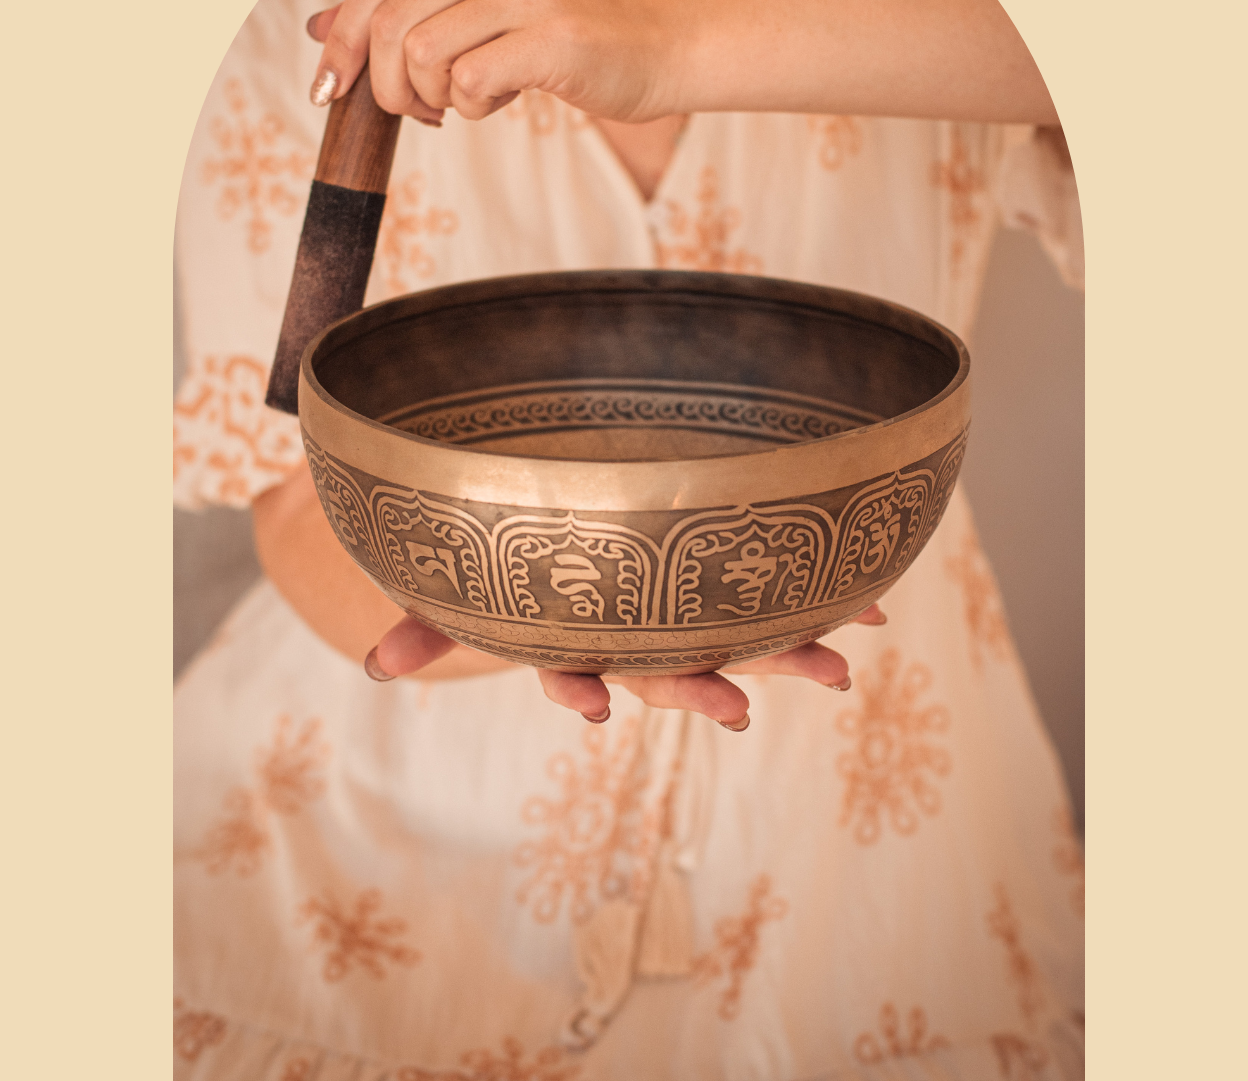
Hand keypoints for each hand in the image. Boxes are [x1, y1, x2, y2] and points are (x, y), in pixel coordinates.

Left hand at [307, 0, 679, 125]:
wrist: (666, 39)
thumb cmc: (574, 30)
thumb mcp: (488, 1)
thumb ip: (414, 7)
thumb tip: (323, 29)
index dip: (341, 42)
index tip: (329, 90)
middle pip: (389, 24)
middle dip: (386, 85)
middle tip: (418, 109)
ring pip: (421, 54)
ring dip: (431, 97)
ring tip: (466, 101)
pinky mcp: (553, 37)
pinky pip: (470, 82)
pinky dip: (473, 107)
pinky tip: (501, 101)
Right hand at [365, 604, 887, 730]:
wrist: (558, 538)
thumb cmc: (509, 568)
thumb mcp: (465, 595)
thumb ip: (430, 623)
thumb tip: (373, 670)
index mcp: (574, 635)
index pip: (570, 667)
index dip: (579, 688)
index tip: (594, 705)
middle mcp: (634, 634)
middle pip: (666, 667)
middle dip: (702, 689)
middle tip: (738, 709)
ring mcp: (679, 611)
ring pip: (733, 639)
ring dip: (785, 653)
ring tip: (842, 665)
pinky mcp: (716, 578)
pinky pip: (771, 590)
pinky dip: (822, 596)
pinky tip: (874, 603)